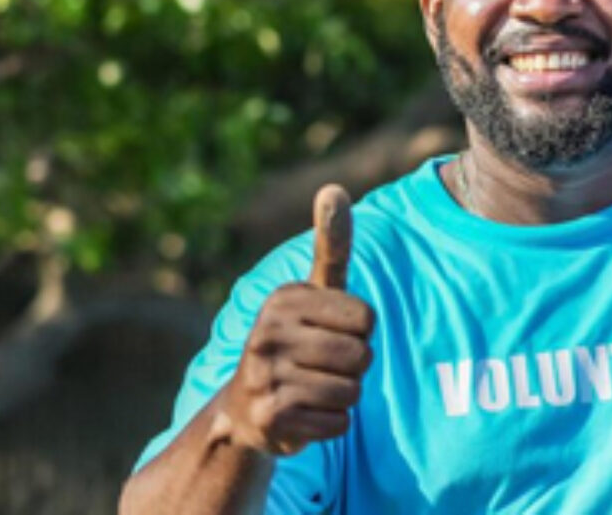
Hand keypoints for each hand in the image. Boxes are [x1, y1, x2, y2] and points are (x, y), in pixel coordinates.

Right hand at [217, 184, 375, 455]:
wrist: (244, 410)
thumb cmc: (295, 342)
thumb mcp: (312, 294)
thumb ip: (331, 246)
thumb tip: (334, 188)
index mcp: (285, 299)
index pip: (366, 320)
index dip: (359, 333)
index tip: (329, 335)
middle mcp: (267, 332)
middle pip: (362, 357)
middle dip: (352, 368)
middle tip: (319, 368)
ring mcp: (265, 375)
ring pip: (352, 391)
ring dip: (342, 397)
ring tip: (311, 390)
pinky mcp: (271, 416)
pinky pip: (339, 422)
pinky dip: (330, 423)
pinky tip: (303, 415)